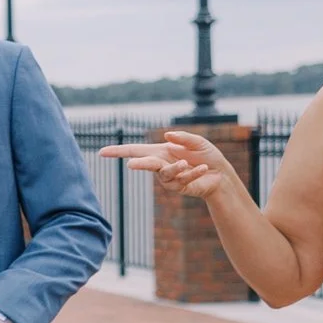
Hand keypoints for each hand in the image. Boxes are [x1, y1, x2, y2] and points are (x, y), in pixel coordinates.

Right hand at [99, 131, 236, 200]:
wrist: (220, 174)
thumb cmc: (206, 155)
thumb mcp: (197, 142)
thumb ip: (183, 138)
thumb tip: (167, 135)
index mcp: (160, 151)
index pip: (135, 151)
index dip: (118, 152)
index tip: (102, 152)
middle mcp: (161, 164)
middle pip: (145, 164)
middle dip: (139, 164)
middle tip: (131, 165)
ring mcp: (168, 177)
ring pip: (165, 173)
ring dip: (176, 168)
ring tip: (187, 164)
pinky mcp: (179, 187)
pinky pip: (182, 179)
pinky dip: (193, 173)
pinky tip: (203, 168)